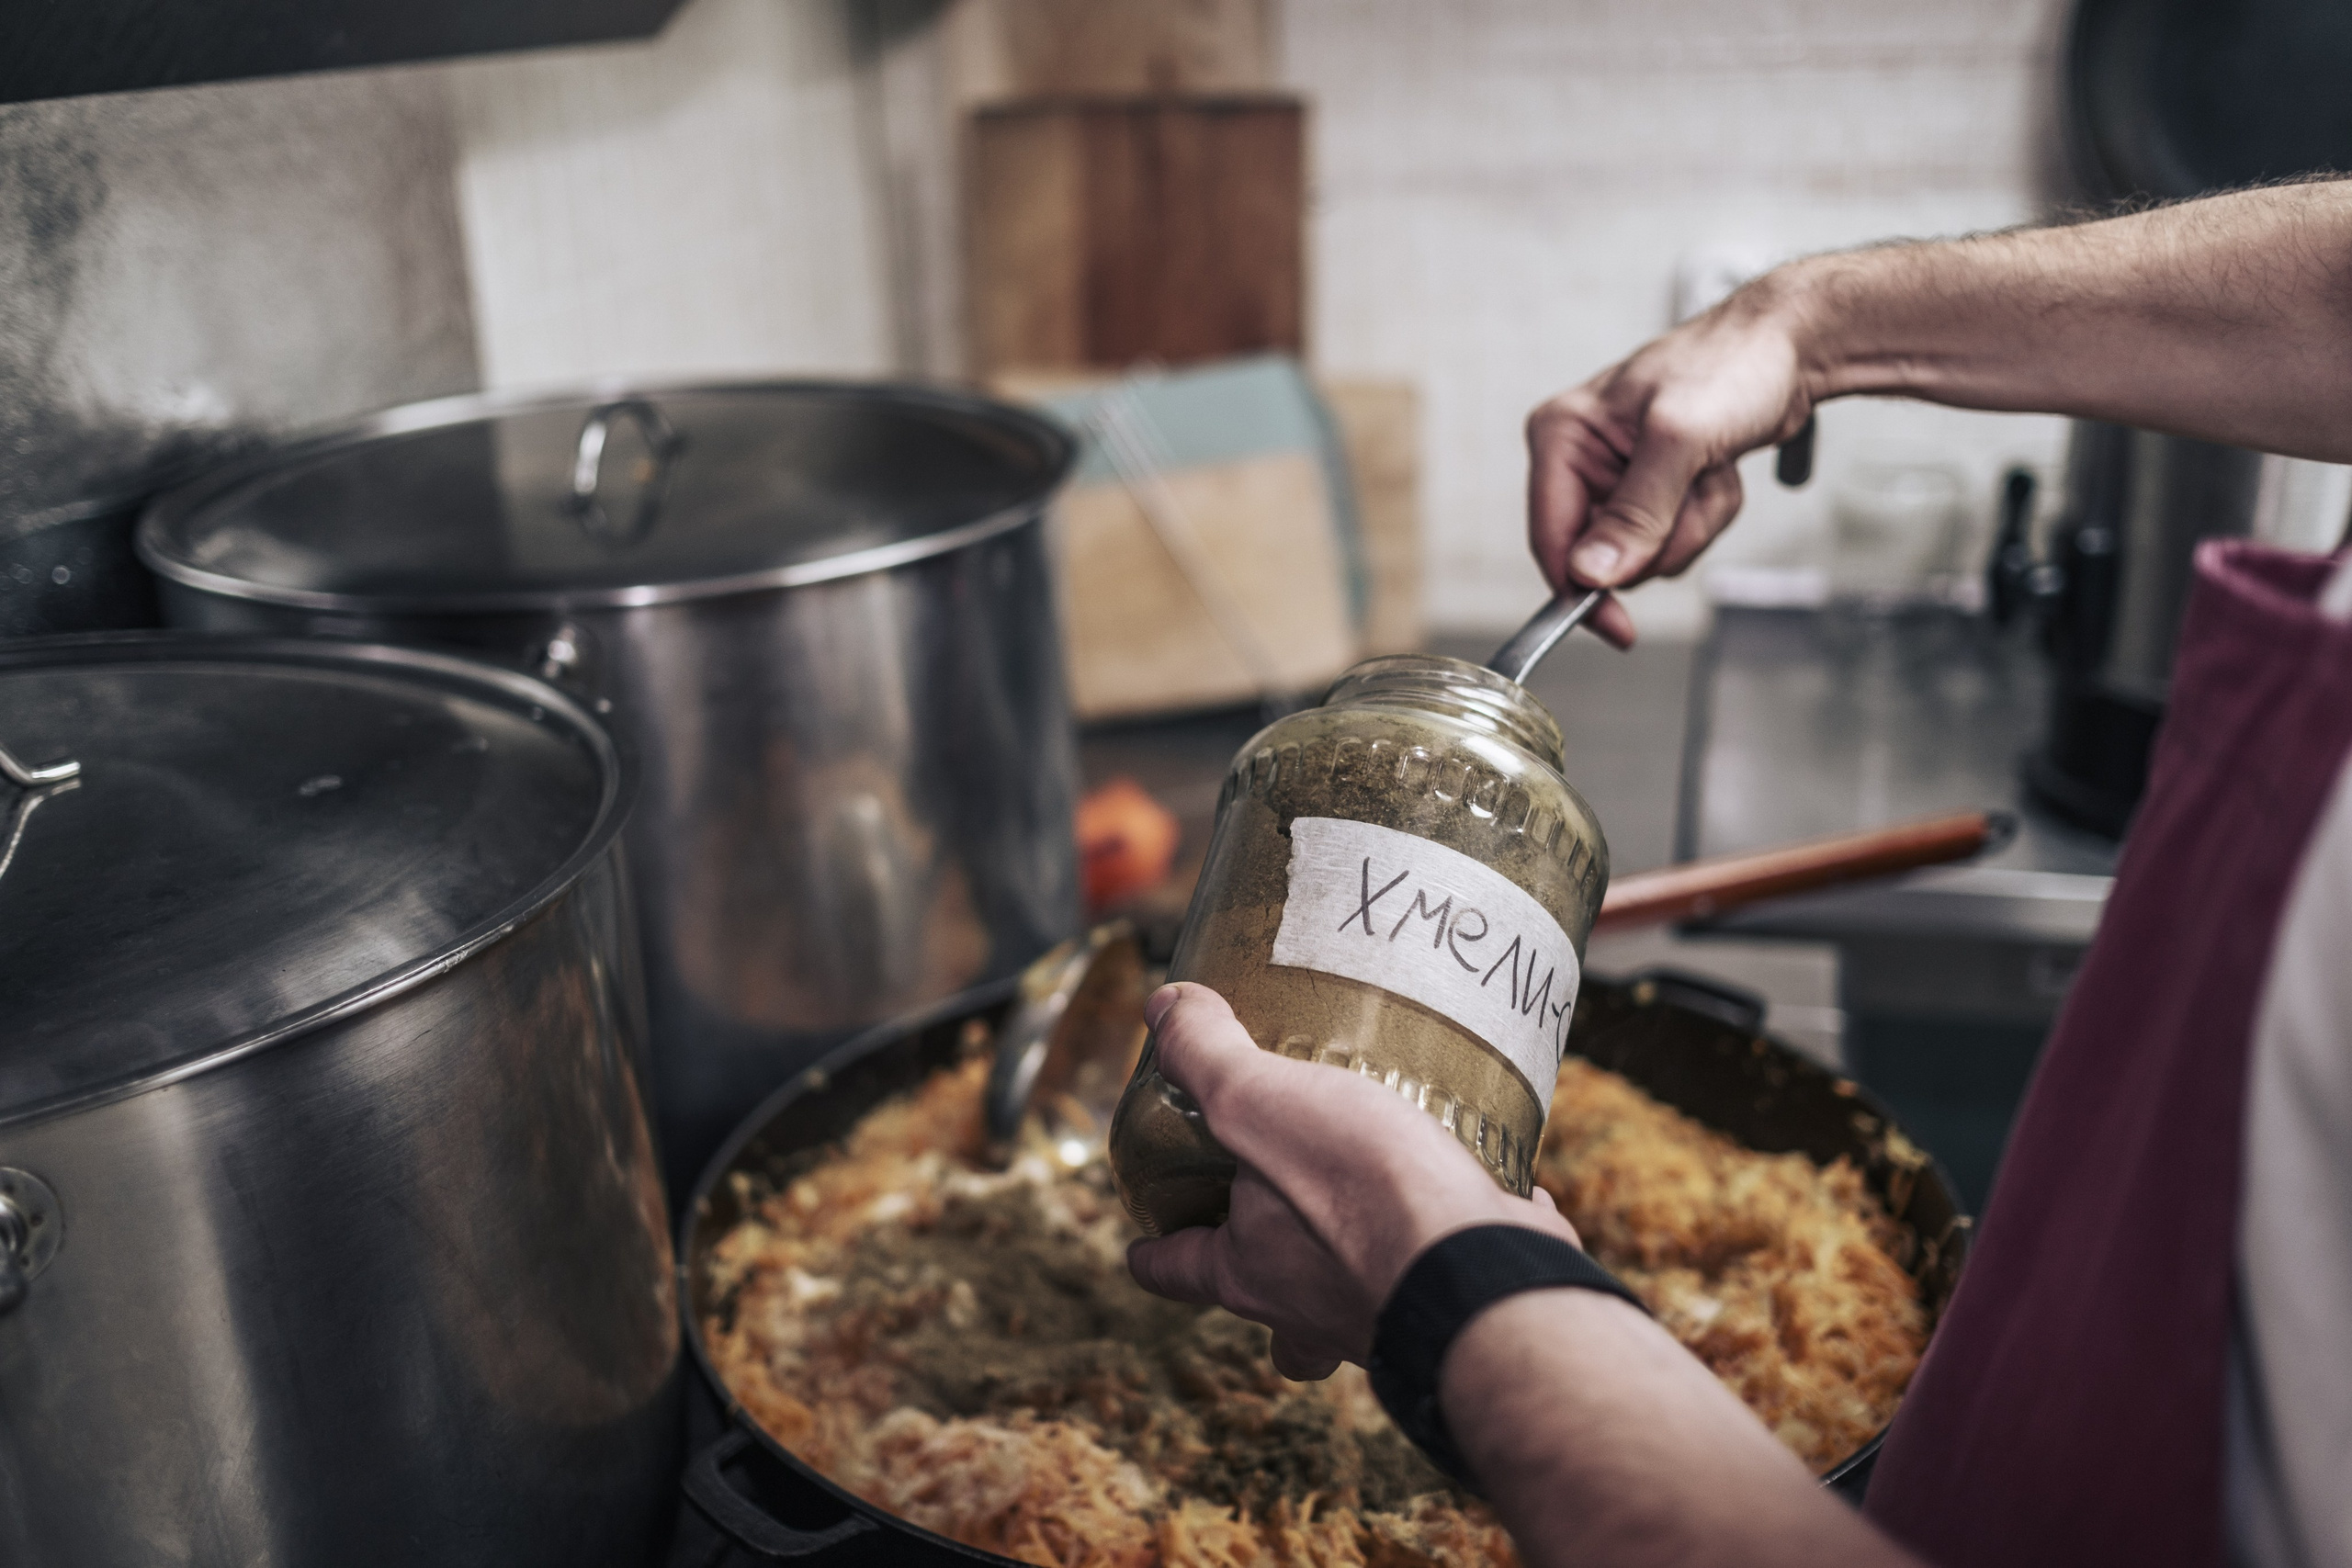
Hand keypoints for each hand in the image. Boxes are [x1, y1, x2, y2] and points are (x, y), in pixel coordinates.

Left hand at [1124, 983, 1577, 1380]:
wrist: (1485, 1272)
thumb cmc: (1360, 1196)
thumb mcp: (1258, 1103)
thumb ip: (1208, 1058)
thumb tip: (1163, 1008)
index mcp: (1252, 1272)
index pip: (1181, 1271)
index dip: (1157, 1258)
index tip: (1141, 1252)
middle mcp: (1318, 1310)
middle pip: (1280, 1319)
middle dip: (1274, 1287)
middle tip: (1279, 1238)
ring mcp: (1396, 1310)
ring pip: (1366, 1299)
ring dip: (1369, 1254)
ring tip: (1386, 1193)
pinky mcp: (1472, 1290)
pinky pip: (1460, 1257)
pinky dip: (1464, 1222)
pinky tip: (1488, 1180)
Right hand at [1526, 275, 1818, 646]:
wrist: (1793, 345)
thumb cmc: (1733, 364)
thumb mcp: (1680, 439)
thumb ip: (1635, 512)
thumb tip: (1591, 574)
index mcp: (1562, 435)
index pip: (1551, 538)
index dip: (1582, 591)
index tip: (1619, 628)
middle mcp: (1581, 456)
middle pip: (1605, 554)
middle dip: (1663, 535)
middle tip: (1693, 488)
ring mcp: (1618, 474)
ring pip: (1645, 551)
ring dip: (1692, 522)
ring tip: (1711, 469)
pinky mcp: (1655, 484)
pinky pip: (1674, 535)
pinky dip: (1707, 511)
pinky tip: (1719, 469)